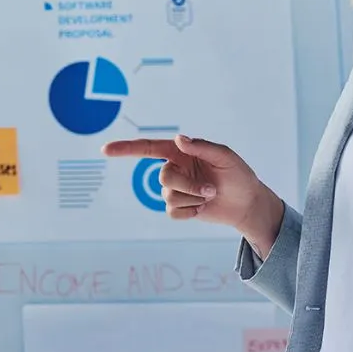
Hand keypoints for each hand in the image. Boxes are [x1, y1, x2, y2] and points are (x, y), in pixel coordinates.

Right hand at [101, 135, 282, 248]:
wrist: (247, 203)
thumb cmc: (238, 175)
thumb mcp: (225, 157)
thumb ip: (202, 147)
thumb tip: (179, 139)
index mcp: (181, 152)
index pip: (148, 148)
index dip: (126, 149)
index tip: (105, 150)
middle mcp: (175, 168)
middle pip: (163, 176)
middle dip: (188, 184)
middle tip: (211, 188)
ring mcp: (176, 189)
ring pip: (168, 196)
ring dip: (193, 197)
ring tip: (210, 196)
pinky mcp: (180, 208)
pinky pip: (172, 212)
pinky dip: (190, 212)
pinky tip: (202, 208)